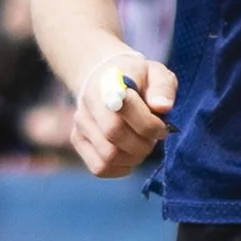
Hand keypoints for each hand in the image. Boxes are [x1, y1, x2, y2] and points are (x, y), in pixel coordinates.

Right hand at [68, 44, 175, 179]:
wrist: (104, 77)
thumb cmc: (137, 78)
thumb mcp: (156, 72)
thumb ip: (163, 87)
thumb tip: (162, 107)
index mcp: (109, 81)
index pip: (124, 108)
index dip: (149, 124)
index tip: (163, 127)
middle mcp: (89, 101)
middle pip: (114, 134)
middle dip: (142, 144)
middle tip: (153, 139)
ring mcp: (81, 123)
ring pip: (108, 156)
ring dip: (133, 157)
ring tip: (142, 145)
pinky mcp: (78, 140)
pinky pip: (99, 168)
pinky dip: (120, 168)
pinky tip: (130, 156)